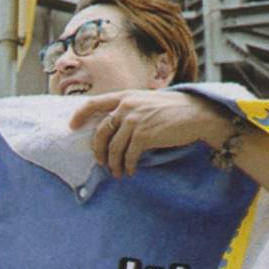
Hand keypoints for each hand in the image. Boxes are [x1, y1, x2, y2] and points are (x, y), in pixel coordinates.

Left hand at [69, 90, 231, 177]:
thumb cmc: (173, 110)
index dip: (80, 115)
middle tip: (101, 162)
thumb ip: (129, 109)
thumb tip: (111, 128)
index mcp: (125, 96)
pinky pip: (128, 155)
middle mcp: (126, 106)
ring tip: (117, 172)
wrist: (197, 114)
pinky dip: (127, 166)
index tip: (72, 126)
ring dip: (113, 163)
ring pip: (113, 147)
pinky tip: (130, 171)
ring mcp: (134, 120)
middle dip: (98, 150)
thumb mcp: (147, 102)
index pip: (94, 103)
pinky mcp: (144, 135)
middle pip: (101, 132)